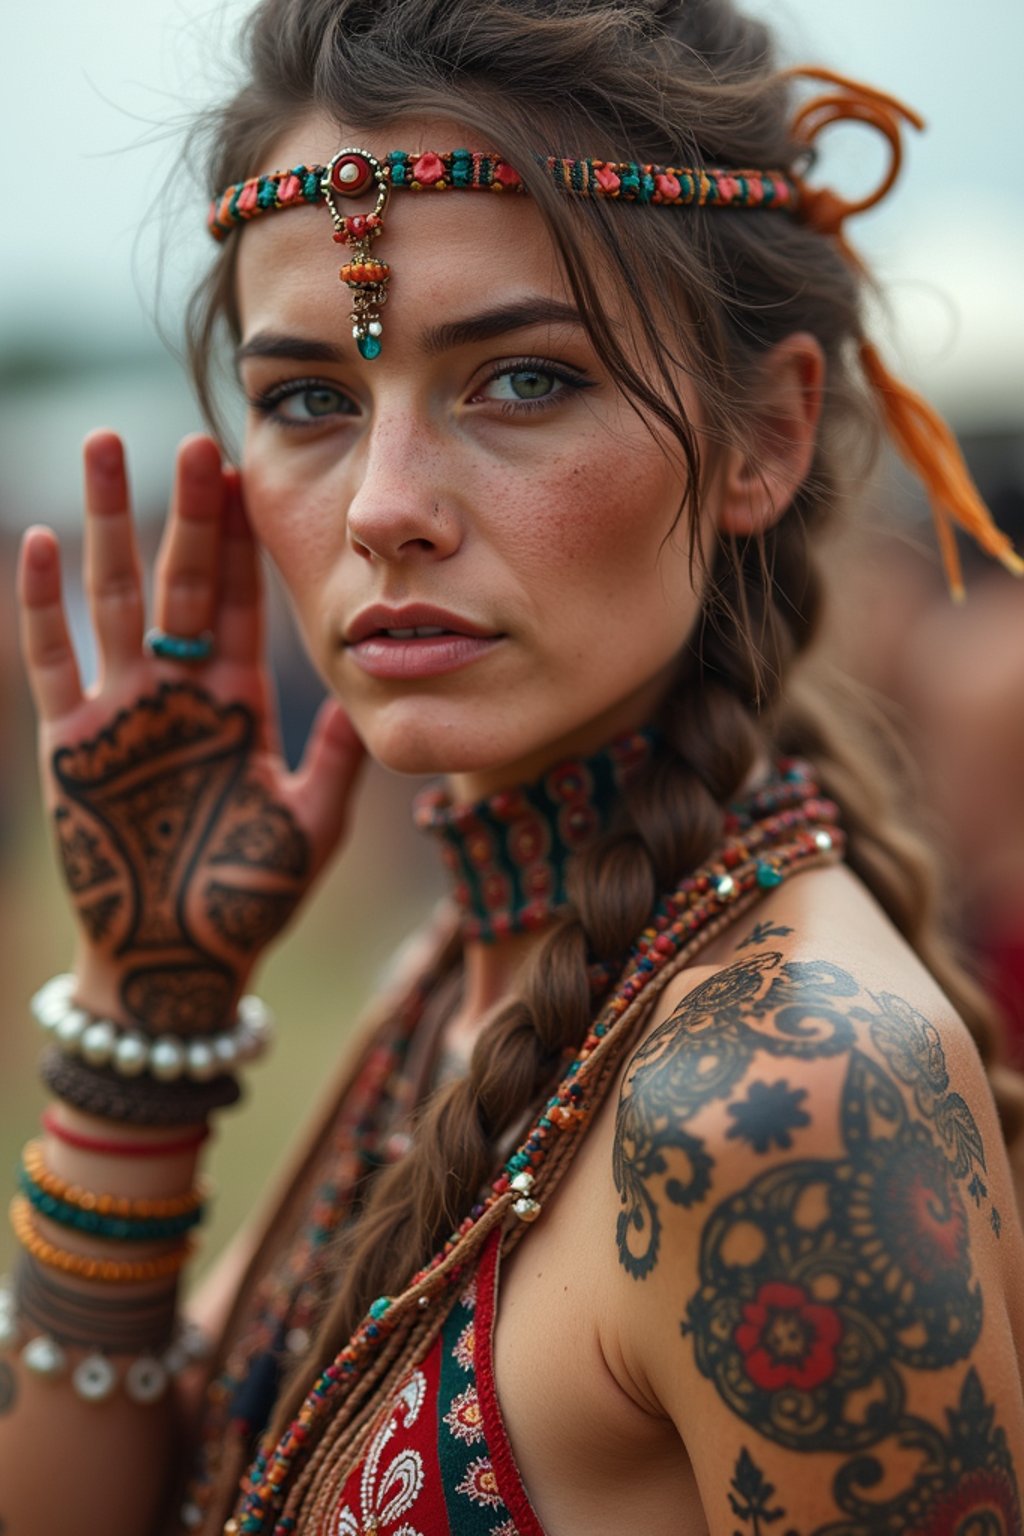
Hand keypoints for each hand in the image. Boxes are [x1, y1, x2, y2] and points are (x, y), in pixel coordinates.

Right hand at [17, 431, 364, 1032]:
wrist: (177, 965)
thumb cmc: (248, 901)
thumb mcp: (310, 821)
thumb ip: (335, 753)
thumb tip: (374, 683)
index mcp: (236, 705)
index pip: (239, 605)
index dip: (243, 542)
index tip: (250, 471)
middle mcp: (179, 695)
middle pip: (181, 584)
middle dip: (188, 513)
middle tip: (195, 439)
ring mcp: (123, 713)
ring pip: (114, 600)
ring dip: (110, 525)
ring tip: (106, 447)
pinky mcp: (71, 745)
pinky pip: (55, 663)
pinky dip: (44, 607)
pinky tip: (41, 542)